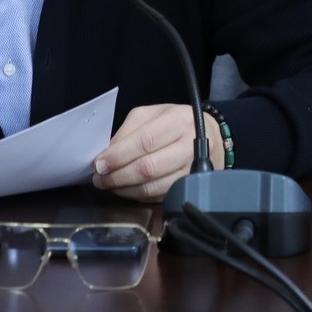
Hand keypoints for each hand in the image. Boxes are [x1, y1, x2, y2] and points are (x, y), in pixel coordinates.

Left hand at [92, 103, 223, 201]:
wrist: (211, 136)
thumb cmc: (176, 123)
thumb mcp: (153, 114)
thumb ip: (129, 130)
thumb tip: (107, 155)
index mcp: (179, 121)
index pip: (145, 141)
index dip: (119, 155)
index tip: (99, 164)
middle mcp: (190, 146)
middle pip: (148, 168)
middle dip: (118, 176)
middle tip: (100, 179)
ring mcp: (192, 171)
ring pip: (153, 187)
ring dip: (125, 190)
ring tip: (110, 185)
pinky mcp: (190, 188)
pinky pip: (159, 197)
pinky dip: (138, 196)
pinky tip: (128, 190)